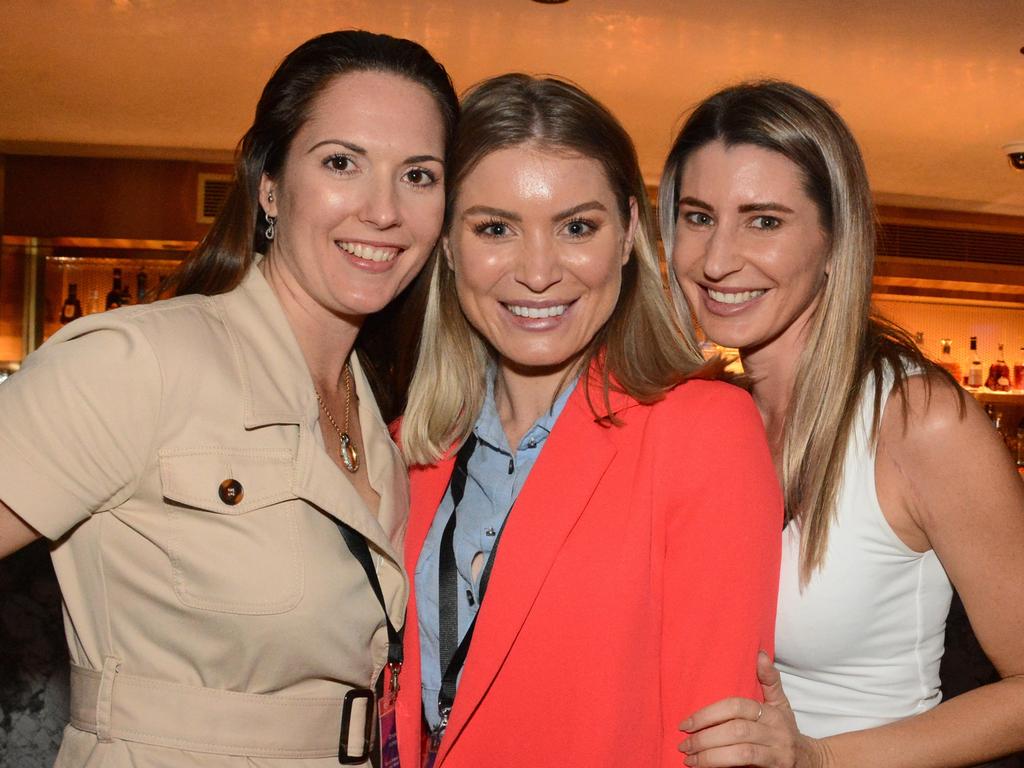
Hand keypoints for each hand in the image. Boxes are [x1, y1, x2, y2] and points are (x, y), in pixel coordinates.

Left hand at [678, 651, 826, 767]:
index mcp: (771, 712)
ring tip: (690, 759)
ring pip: (742, 754)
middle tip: (683, 745)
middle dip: (705, 738)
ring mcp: (778, 754)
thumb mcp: (781, 704)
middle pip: (736, 731)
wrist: (812, 762)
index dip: (708, 714)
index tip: (685, 724)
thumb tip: (759, 653)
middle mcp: (775, 732)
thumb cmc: (786, 730)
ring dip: (711, 757)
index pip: (736, 707)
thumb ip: (769, 681)